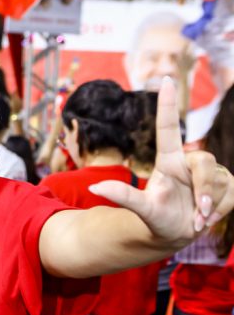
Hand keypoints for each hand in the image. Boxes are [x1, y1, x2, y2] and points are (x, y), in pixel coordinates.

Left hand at [90, 77, 233, 240]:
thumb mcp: (142, 209)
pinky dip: (221, 209)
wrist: (175, 234)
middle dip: (204, 189)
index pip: (168, 129)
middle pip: (205, 161)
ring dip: (210, 204)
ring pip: (221, 181)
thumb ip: (123, 196)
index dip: (168, 104)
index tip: (165, 79)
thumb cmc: (157, 219)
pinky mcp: (227, 184)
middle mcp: (189, 162)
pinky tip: (207, 218)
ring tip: (197, 219)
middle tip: (197, 214)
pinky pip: (233, 192)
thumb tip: (94, 188)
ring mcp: (210, 173)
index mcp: (168, 161)